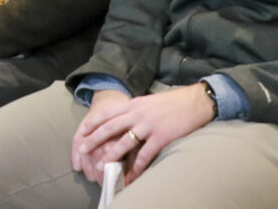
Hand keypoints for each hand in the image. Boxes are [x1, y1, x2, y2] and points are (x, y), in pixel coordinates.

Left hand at [73, 84, 214, 185]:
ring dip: (110, 156)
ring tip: (100, 166)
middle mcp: (138, 114)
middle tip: (82, 150)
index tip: (82, 131)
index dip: (93, 122)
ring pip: (124, 142)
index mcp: (133, 104)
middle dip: (93, 140)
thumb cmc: (172, 102)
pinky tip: (131, 176)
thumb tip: (123, 120)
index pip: (107, 113)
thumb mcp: (148, 102)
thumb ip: (135, 110)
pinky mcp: (161, 137)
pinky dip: (137, 167)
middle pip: (110, 128)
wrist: (195, 102)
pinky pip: (145, 155)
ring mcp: (149, 125)